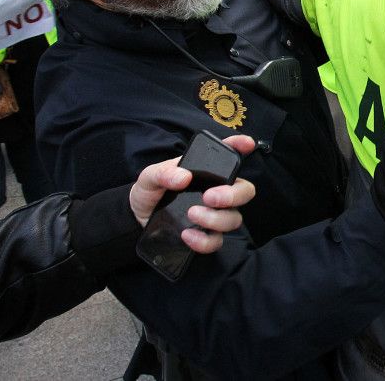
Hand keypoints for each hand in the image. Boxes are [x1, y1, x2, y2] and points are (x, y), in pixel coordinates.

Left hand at [129, 135, 256, 253]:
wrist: (138, 218)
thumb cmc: (151, 191)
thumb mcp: (150, 176)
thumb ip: (163, 173)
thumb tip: (183, 177)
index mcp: (207, 170)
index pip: (229, 154)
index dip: (241, 146)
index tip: (246, 144)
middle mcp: (217, 190)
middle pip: (245, 191)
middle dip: (233, 195)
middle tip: (209, 197)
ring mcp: (215, 214)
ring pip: (234, 218)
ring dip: (216, 218)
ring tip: (191, 214)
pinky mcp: (207, 235)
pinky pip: (217, 241)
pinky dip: (204, 241)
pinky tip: (187, 235)